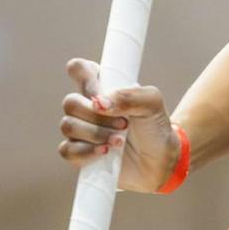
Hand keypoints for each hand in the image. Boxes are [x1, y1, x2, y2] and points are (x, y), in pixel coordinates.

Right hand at [57, 58, 181, 193]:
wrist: (160, 159)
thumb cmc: (155, 126)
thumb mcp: (152, 103)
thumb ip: (129, 96)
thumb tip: (100, 103)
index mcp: (103, 87)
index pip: (79, 69)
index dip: (84, 77)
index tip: (101, 91)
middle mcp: (87, 107)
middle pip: (70, 102)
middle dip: (97, 116)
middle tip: (124, 124)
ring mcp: (81, 130)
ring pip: (68, 126)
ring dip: (96, 134)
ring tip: (119, 141)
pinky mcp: (79, 153)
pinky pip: (67, 150)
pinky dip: (87, 152)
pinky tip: (106, 153)